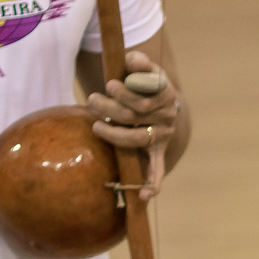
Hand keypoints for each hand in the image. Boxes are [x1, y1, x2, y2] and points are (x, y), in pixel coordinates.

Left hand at [85, 49, 181, 199]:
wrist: (161, 101)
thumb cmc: (146, 82)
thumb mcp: (145, 68)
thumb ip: (139, 62)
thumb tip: (133, 61)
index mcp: (166, 95)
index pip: (144, 98)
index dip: (126, 93)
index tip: (108, 84)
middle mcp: (167, 118)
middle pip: (135, 116)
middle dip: (110, 108)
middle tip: (91, 100)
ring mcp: (162, 137)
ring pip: (135, 138)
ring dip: (114, 134)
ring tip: (95, 124)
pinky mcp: (156, 152)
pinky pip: (158, 170)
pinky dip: (153, 183)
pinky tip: (145, 197)